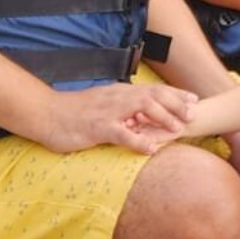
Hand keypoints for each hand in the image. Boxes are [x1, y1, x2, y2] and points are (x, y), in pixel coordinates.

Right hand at [40, 82, 196, 155]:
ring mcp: (108, 112)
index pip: (152, 90)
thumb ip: (121, 109)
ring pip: (142, 108)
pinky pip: (122, 134)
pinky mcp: (97, 128)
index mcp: (119, 92)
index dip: (175, 94)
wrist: (46, 113)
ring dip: (163, 118)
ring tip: (178, 129)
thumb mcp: (101, 106)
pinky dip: (139, 141)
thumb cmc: (73, 113)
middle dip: (176, 104)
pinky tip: (151, 148)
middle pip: (153, 95)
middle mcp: (117, 98)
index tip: (193, 99)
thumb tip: (140, 115)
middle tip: (193, 115)